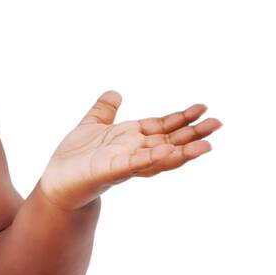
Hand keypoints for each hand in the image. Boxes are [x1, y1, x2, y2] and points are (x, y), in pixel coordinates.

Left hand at [38, 91, 220, 211]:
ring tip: (206, 145)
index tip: (203, 108)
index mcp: (131, 139)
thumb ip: (104, 110)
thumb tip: (115, 92)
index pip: (163, 127)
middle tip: (219, 124)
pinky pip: (134, 165)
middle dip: (194, 135)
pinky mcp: (111, 171)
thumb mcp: (91, 126)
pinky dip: (150, 158)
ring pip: (160, 158)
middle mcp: (134, 152)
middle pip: (170, 142)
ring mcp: (125, 163)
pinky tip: (165, 151)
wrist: (56, 182)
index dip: (182, 118)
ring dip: (183, 152)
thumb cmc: (74, 158)